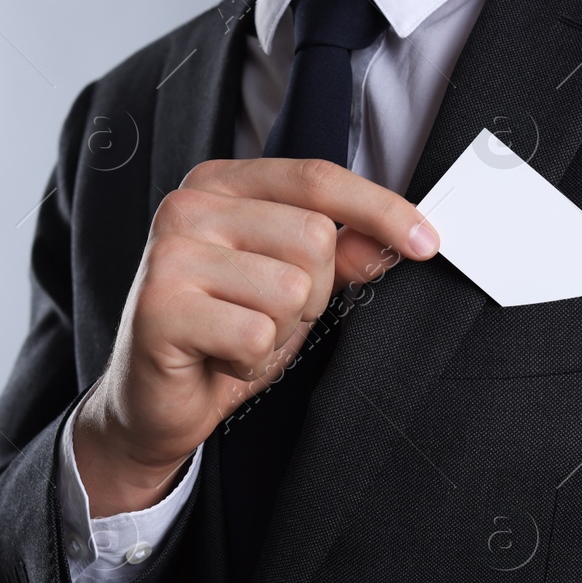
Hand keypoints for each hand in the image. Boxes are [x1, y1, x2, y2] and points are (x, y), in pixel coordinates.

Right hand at [73, 158, 438, 517]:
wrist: (153, 402)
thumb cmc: (223, 335)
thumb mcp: (293, 289)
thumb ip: (341, 257)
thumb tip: (393, 239)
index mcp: (220, 184)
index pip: (317, 180)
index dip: (381, 209)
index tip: (429, 242)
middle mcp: (188, 206)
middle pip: (313, 238)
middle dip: (312, 294)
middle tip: (267, 317)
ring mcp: (168, 253)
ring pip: (290, 289)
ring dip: (279, 332)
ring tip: (239, 339)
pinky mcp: (160, 307)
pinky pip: (255, 335)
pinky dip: (250, 362)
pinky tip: (220, 360)